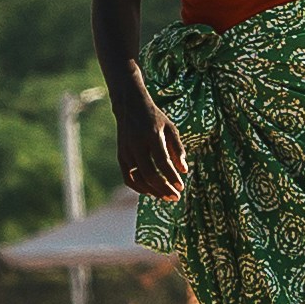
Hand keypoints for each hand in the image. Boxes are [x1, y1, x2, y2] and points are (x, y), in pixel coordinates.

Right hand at [115, 89, 186, 203]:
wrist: (130, 106)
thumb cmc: (155, 118)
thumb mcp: (170, 128)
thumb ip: (177, 148)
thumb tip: (184, 170)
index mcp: (151, 135)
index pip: (162, 161)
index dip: (172, 176)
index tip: (181, 187)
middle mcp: (136, 144)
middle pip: (149, 173)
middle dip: (164, 188)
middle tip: (176, 197)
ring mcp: (126, 151)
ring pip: (138, 178)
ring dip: (153, 191)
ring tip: (166, 197)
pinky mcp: (120, 156)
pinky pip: (128, 178)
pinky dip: (139, 188)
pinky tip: (151, 192)